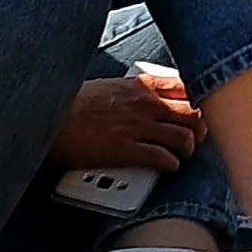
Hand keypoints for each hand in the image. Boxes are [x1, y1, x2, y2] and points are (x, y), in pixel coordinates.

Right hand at [52, 69, 203, 179]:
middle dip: (201, 128)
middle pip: (194, 113)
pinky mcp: (125, 150)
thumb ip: (135, 89)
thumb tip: (149, 96)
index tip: (201, 111)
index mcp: (142, 84)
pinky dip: (172, 165)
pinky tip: (169, 167)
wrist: (50, 115)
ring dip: (188, 149)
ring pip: (184, 137)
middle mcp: (146, 103)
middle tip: (197, 138)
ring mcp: (137, 127)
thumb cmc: (74, 102)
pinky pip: (162, 158)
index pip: (188, 86)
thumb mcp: (111, 84)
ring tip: (183, 155)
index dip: (201, 100)